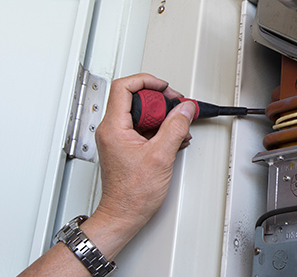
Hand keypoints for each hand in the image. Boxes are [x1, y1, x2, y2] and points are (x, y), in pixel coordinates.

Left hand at [92, 73, 193, 237]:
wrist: (124, 215)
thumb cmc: (132, 194)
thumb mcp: (161, 156)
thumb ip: (175, 127)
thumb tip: (184, 109)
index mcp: (114, 127)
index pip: (124, 87)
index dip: (147, 81)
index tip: (164, 87)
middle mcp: (112, 130)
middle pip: (136, 98)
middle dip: (160, 102)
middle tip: (176, 109)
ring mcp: (118, 138)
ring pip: (142, 114)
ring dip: (163, 118)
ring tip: (178, 128)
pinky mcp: (126, 147)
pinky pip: (144, 128)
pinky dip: (160, 130)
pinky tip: (173, 139)